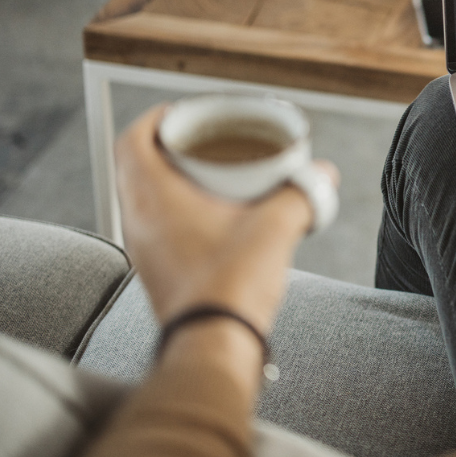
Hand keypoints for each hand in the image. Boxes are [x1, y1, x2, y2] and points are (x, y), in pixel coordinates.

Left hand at [114, 105, 339, 332]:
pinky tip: (213, 217)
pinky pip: (154, 225)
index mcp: (154, 197)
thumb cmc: (231, 285)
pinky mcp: (155, 270)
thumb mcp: (276, 227)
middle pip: (135, 165)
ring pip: (143, 197)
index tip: (182, 112)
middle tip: (201, 140)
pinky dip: (175, 210)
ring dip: (169, 179)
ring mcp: (143, 249)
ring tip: (210, 176)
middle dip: (167, 145)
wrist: (214, 343)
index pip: (132, 140)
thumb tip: (323, 173)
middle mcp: (137, 220)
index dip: (154, 118)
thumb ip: (302, 193)